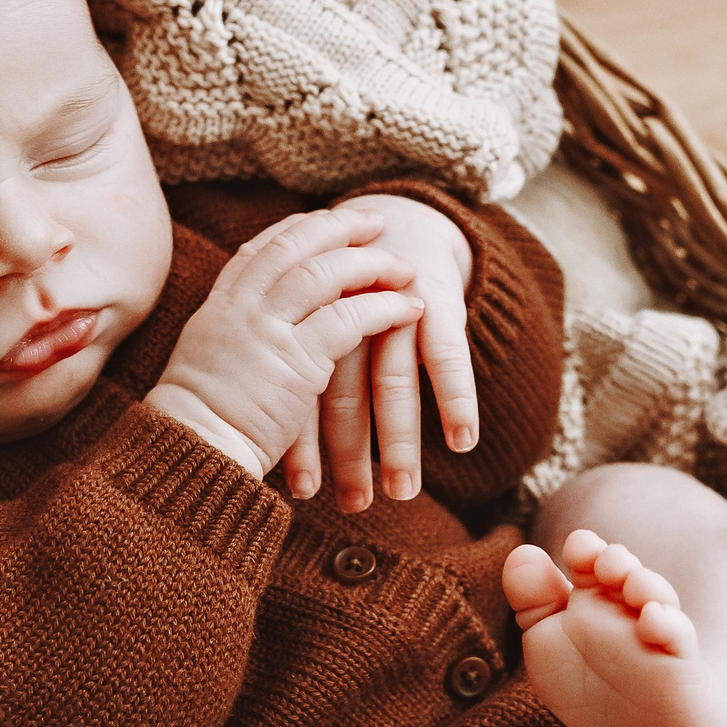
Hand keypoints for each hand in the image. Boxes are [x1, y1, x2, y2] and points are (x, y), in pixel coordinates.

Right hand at [145, 209, 424, 478]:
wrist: (193, 449)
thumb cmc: (201, 422)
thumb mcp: (208, 361)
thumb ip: (234, 336)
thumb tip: (255, 332)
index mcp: (218, 306)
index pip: (260, 248)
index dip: (297, 230)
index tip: (324, 221)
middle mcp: (241, 307)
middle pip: (295, 245)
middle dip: (340, 228)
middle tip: (376, 221)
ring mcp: (267, 330)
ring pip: (326, 273)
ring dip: (371, 264)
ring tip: (404, 268)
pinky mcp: (298, 361)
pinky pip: (350, 318)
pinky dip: (385, 308)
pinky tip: (410, 309)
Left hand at [280, 193, 475, 509]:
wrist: (399, 219)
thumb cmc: (347, 296)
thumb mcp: (313, 325)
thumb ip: (297, 377)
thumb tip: (265, 452)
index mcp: (303, 322)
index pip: (295, 391)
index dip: (297, 442)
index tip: (297, 492)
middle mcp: (342, 314)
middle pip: (341, 393)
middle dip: (347, 455)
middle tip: (353, 507)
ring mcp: (390, 307)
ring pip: (392, 382)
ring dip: (399, 442)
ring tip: (403, 494)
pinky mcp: (436, 301)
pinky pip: (447, 357)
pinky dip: (456, 399)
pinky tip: (462, 442)